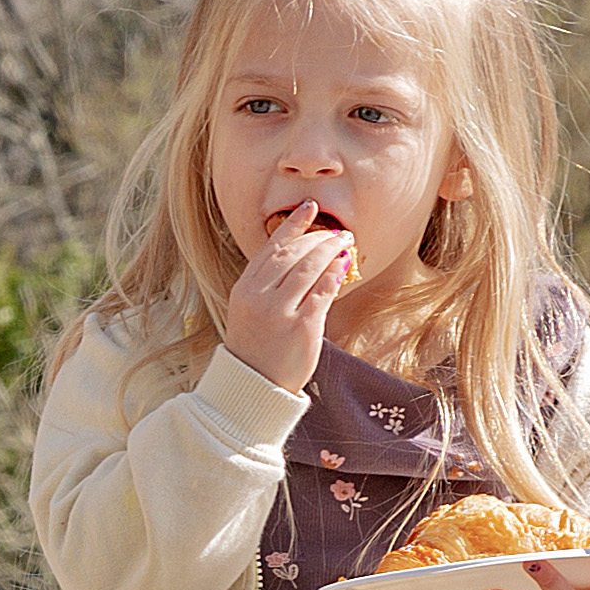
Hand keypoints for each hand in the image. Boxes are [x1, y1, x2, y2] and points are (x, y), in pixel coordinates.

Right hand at [217, 216, 354, 392]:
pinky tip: (344, 265)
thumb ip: (271, 283)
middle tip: (337, 231)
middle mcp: (259, 297)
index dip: (292, 224)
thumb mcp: (252, 308)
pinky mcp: (301, 327)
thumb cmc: (257, 344)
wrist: (255, 382)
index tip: (309, 207)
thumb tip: (306, 255)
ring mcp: (279, 312)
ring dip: (330, 250)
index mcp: (245, 289)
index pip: (271, 247)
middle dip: (318, 236)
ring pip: (309, 268)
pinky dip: (334, 274)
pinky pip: (322, 292)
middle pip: (292, 254)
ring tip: (345, 242)